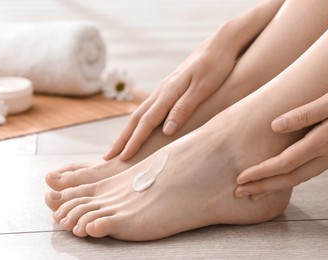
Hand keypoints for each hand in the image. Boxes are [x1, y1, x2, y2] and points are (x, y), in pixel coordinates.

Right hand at [104, 35, 237, 160]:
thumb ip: (184, 108)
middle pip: (136, 118)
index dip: (134, 141)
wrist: (219, 44)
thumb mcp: (203, 88)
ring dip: (127, 131)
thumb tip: (166, 131)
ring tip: (118, 146)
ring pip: (139, 113)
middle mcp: (161, 91)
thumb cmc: (215, 66)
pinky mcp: (169, 89)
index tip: (123, 158)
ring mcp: (163, 89)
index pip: (147, 122)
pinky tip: (138, 128)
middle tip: (108, 156)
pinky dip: (138, 122)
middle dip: (122, 139)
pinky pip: (148, 109)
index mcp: (168, 92)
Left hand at [235, 87, 327, 200]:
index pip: (284, 164)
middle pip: (289, 178)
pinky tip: (280, 179)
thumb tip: (275, 126)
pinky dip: (289, 179)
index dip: (261, 173)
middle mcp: (327, 155)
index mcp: (323, 142)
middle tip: (238, 194)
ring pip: (299, 178)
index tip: (240, 179)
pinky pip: (307, 173)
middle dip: (262, 187)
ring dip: (274, 186)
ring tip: (254, 191)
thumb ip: (306, 114)